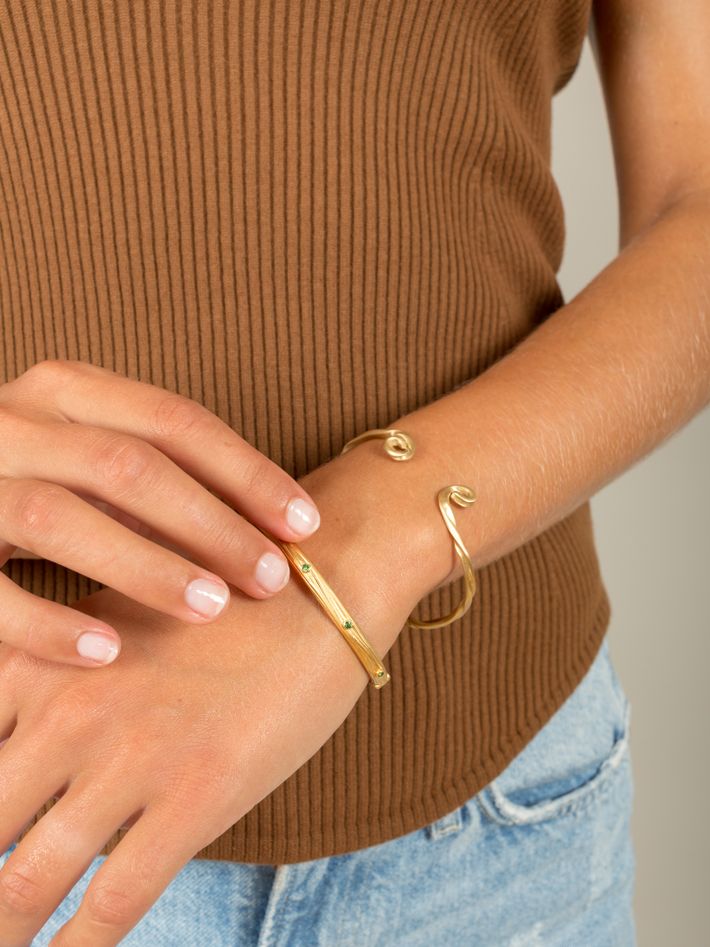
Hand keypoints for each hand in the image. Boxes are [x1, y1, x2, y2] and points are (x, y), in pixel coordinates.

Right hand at [0, 359, 321, 666]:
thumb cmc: (36, 478)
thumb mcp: (93, 458)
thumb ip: (161, 478)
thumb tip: (269, 528)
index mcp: (65, 390)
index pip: (175, 421)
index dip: (247, 472)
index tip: (305, 526)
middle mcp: (13, 421)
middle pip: (127, 466)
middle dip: (211, 524)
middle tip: (270, 579)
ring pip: (58, 516)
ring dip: (144, 567)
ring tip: (211, 609)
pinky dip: (49, 622)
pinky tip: (109, 652)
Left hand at [0, 461, 413, 945]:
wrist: (316, 587)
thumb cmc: (219, 600)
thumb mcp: (115, 617)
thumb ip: (56, 673)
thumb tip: (29, 744)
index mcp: (40, 661)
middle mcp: (68, 711)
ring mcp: (131, 756)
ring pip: (28, 881)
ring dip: (5, 930)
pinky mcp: (196, 794)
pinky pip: (117, 900)